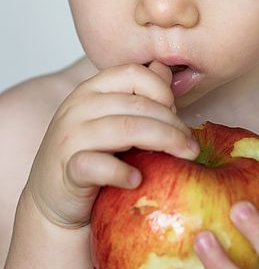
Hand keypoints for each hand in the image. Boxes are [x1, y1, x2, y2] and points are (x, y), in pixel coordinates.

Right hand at [25, 62, 198, 227]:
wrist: (57, 199)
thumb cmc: (95, 155)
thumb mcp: (117, 119)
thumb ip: (140, 94)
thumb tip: (166, 69)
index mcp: (92, 88)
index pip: (134, 72)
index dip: (163, 90)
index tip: (176, 112)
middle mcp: (78, 106)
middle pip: (137, 104)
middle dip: (173, 123)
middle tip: (192, 144)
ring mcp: (70, 137)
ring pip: (125, 129)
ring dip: (163, 142)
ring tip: (183, 157)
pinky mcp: (67, 170)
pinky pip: (98, 165)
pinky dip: (122, 172)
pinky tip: (138, 179)